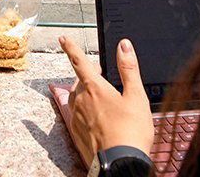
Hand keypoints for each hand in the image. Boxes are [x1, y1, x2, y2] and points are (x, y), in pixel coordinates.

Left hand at [59, 35, 154, 165]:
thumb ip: (128, 69)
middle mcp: (81, 100)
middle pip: (79, 81)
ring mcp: (77, 117)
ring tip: (100, 97)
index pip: (79, 61)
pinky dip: (81, 110)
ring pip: (76, 98)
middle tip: (101, 76)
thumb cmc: (131, 131)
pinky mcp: (76, 133)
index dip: (71, 47)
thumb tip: (124, 46)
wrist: (121, 163)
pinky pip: (74, 115)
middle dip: (88, 75)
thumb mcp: (136, 96)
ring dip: (85, 93)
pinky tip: (93, 116)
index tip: (62, 38)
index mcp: (95, 88)